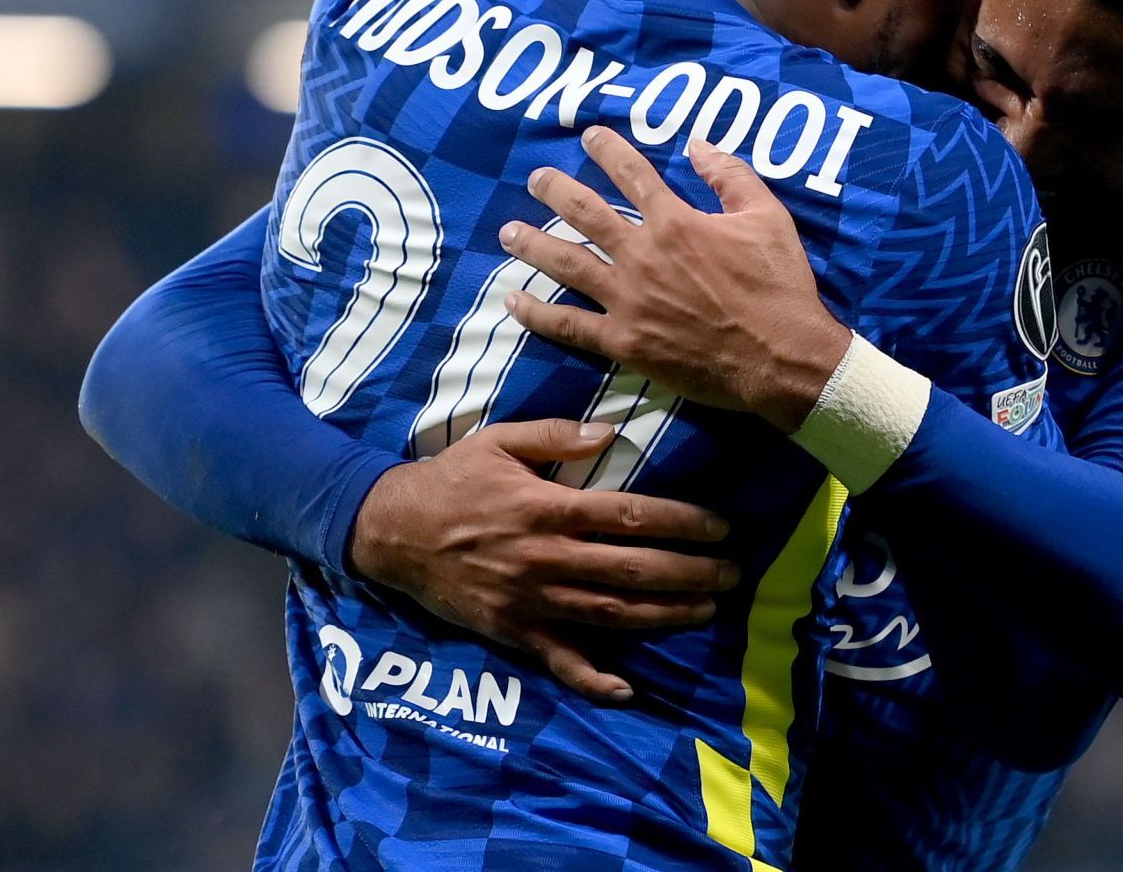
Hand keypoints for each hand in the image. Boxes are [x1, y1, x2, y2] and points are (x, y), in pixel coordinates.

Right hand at [348, 416, 738, 702]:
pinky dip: (593, 679)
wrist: (390, 531)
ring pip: (610, 614)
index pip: (631, 516)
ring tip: (706, 611)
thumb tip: (612, 432)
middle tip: (732, 574)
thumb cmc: (451, 479)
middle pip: (631, 570)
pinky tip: (629, 690)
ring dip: (663, 616)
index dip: (682, 523)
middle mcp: (545, 558)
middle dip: (689, 574)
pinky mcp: (513, 632)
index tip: (721, 526)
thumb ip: (556, 434)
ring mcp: (530, 601)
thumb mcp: (499, 440)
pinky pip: (558, 661)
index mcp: (547, 509)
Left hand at [497, 126, 852, 433]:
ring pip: (567, 263)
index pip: (632, 174)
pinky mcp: (624, 341)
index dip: (608, 151)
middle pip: (585, 213)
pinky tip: (514, 300)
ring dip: (533, 244)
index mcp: (676, 222)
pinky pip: (569, 324)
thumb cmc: (779, 286)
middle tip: (536, 180)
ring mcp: (628, 299)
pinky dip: (537, 313)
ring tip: (508, 231)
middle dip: (556, 191)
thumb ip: (731, 176)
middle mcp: (642, 255)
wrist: (781, 357)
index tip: (588, 136)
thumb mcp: (768, 217)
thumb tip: (699, 144)